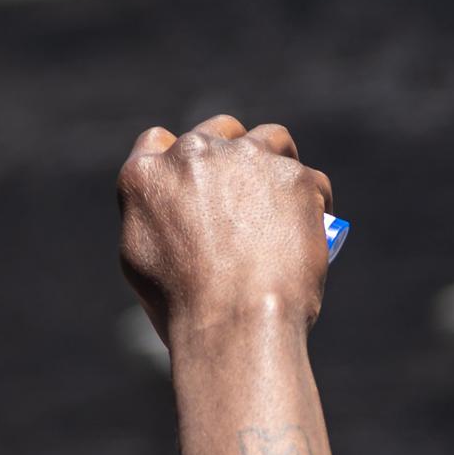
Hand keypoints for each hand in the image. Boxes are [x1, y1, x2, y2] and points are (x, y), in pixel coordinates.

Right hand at [117, 115, 333, 341]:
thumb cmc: (185, 308)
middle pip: (218, 131)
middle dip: (231, 152)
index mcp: (146, 176)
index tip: (195, 180)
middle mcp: (193, 153)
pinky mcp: (295, 176)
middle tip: (245, 190)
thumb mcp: (141, 262)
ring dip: (275, 160)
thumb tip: (177, 211)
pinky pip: (310, 178)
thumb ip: (155, 217)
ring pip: (269, 139)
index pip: (158, 142)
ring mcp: (247, 159)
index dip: (178, 160)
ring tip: (285, 192)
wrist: (236, 323)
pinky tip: (312, 226)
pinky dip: (312, 200)